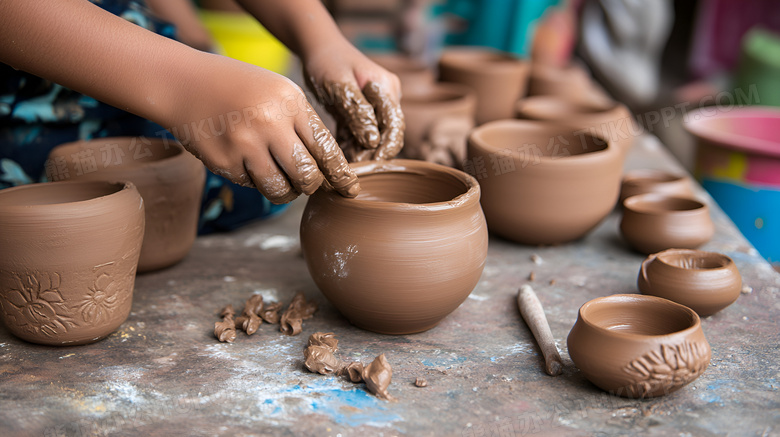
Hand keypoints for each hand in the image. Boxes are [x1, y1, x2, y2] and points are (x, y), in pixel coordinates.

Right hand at [165, 53, 359, 203]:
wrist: (184, 83)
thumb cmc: (241, 89)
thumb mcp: (279, 92)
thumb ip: (304, 125)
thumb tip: (329, 170)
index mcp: (290, 102)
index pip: (326, 148)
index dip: (341, 174)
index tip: (350, 188)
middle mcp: (269, 123)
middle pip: (307, 176)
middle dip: (312, 186)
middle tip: (309, 183)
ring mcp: (244, 144)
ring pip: (281, 190)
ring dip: (288, 192)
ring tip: (284, 180)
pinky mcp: (224, 162)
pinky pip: (254, 186)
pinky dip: (258, 182)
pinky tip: (250, 163)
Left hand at [303, 42, 403, 161]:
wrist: (316, 47)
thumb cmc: (328, 61)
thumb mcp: (340, 86)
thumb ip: (358, 112)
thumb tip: (373, 141)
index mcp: (387, 89)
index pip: (395, 125)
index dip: (387, 148)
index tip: (373, 164)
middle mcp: (386, 99)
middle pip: (387, 134)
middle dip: (372, 154)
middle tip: (353, 169)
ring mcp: (375, 107)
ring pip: (373, 138)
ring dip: (360, 153)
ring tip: (344, 166)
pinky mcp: (361, 114)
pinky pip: (359, 136)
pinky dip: (351, 146)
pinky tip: (339, 157)